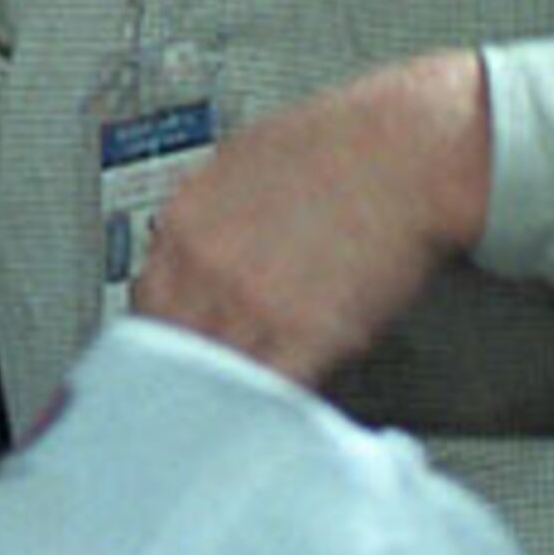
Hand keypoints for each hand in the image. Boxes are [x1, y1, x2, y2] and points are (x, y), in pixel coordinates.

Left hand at [129, 48, 488, 390]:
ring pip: (216, 375)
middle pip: (172, 344)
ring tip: (238, 408)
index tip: (176, 344)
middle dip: (186, 367)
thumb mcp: (240, 161)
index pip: (148, 301)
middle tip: (201, 387)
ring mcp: (256, 305)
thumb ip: (205, 213)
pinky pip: (272, 390)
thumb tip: (184, 242)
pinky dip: (272, 406)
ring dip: (227, 394)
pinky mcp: (311, 334)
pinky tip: (277, 410)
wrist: (406, 151)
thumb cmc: (338, 144)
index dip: (164, 329)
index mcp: (185, 223)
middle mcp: (209, 267)